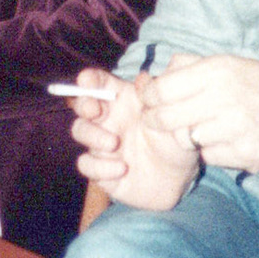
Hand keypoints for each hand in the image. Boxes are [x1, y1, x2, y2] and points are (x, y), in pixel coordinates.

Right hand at [69, 69, 201, 212]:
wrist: (178, 178)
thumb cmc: (173, 141)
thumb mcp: (171, 117)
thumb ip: (156, 98)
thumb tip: (143, 79)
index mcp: (121, 100)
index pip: (98, 82)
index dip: (89, 79)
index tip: (87, 81)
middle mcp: (107, 119)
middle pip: (82, 103)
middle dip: (83, 104)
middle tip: (94, 110)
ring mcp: (100, 143)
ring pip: (79, 131)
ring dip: (92, 135)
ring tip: (114, 143)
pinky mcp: (99, 168)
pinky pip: (86, 164)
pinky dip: (100, 166)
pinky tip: (121, 168)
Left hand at [140, 52, 258, 173]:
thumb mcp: (231, 63)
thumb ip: (191, 65)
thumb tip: (155, 75)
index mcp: (218, 70)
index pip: (162, 89)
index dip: (148, 98)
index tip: (147, 101)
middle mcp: (224, 98)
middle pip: (166, 118)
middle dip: (154, 121)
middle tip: (153, 121)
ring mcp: (235, 130)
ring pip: (186, 139)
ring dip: (188, 136)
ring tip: (203, 127)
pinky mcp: (245, 156)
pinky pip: (209, 157)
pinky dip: (210, 151)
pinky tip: (225, 140)